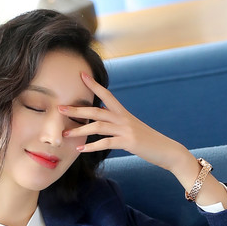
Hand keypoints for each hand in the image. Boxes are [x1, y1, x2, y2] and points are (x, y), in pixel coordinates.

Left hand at [60, 72, 189, 173]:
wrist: (167, 150)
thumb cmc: (148, 141)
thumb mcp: (132, 128)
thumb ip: (117, 123)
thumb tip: (103, 117)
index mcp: (124, 113)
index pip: (107, 94)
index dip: (94, 85)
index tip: (81, 75)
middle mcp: (124, 118)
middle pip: (96, 110)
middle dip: (77, 109)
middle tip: (60, 108)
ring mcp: (126, 130)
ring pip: (98, 126)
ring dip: (79, 130)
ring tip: (65, 134)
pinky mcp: (128, 142)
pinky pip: (106, 143)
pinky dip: (91, 146)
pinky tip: (80, 150)